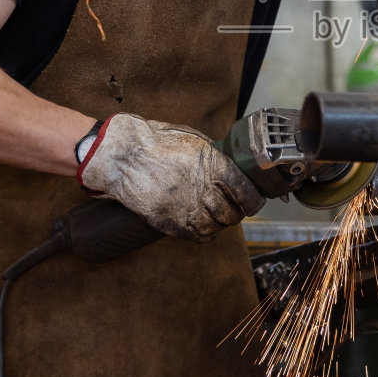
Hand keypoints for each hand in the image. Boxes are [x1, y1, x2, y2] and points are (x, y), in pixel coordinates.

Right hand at [76, 114, 264, 240]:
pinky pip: (199, 236)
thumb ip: (215, 157)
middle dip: (237, 210)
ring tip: (217, 214)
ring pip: (218, 227)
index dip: (254, 198)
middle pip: (234, 213)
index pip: (246, 192)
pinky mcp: (170, 223)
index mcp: (213, 165)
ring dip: (221, 222)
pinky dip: (205, 232)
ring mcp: (186, 209)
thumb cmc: (156, 142)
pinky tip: (203, 223)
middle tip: (235, 206)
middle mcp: (203, 190)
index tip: (254, 199)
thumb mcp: (194, 140)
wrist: (122, 156)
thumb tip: (231, 166)